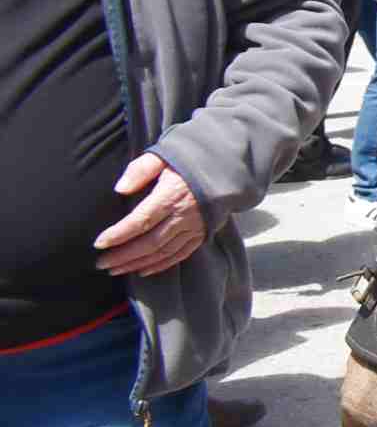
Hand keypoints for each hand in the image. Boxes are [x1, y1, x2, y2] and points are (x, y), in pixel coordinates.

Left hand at [95, 154, 205, 276]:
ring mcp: (194, 227)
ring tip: (116, 270)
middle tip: (101, 263)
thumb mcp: (164, 156)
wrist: (227, 167)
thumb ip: (141, 170)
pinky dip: (161, 265)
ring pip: (163, 252)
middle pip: (150, 242)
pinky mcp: (202, 233)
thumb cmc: (190, 160)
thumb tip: (120, 188)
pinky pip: (180, 254)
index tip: (99, 243)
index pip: (141, 220)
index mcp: (172, 195)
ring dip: (138, 264)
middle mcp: (184, 215)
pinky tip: (143, 270)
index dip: (119, 234)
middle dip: (123, 255)